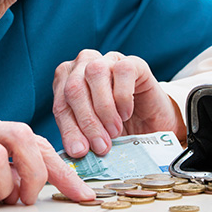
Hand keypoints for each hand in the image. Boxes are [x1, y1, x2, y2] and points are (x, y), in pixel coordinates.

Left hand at [52, 50, 186, 157]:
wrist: (151, 124)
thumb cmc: (117, 127)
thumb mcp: (94, 134)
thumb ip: (81, 137)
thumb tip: (76, 151)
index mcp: (65, 81)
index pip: (60, 104)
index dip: (69, 129)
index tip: (80, 151)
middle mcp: (82, 65)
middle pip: (74, 88)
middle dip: (87, 121)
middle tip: (101, 146)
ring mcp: (107, 60)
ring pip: (95, 72)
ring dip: (104, 108)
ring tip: (114, 132)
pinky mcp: (132, 62)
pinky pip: (122, 70)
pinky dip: (123, 96)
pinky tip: (126, 114)